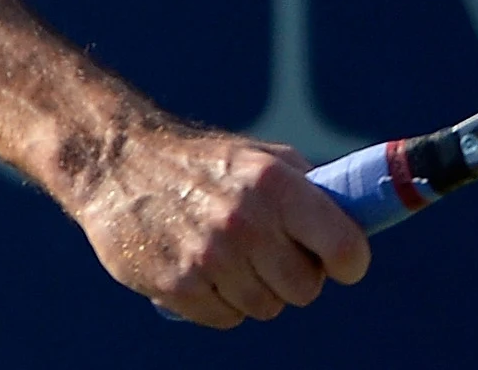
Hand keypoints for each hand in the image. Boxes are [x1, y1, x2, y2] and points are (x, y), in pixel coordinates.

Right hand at [67, 124, 371, 327]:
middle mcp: (246, 221)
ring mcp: (210, 257)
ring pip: (266, 308)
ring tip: (230, 256)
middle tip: (272, 256)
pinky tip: (201, 269)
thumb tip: (359, 221)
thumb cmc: (203, 162)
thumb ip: (309, 190)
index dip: (348, 261)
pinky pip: (226, 319)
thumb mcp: (261, 158)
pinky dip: (219, 302)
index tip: (340, 263)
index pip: (345, 246)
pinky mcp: (177, 284)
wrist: (118, 162)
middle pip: (306, 289)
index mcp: (275, 184)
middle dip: (295, 277)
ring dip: (255, 290)